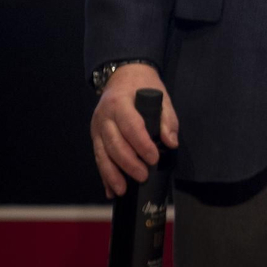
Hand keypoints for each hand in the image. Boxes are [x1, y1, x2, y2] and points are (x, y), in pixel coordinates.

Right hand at [90, 63, 178, 197]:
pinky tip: (110, 189)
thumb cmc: (143, 86)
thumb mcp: (161, 96)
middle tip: (143, 176)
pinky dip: (104, 175)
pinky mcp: (94, 136)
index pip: (130, 126)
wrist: (122, 75)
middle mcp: (104, 116)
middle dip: (128, 163)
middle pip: (114, 143)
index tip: (154, 159)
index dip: (141, 145)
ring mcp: (96, 127)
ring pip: (102, 154)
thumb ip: (167, 120)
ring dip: (112, 174)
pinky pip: (98, 157)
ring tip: (122, 190)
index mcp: (120, 103)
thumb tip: (171, 143)